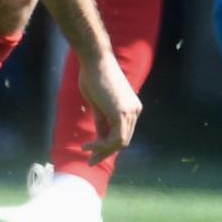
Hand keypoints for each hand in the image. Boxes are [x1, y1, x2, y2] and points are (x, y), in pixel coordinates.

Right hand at [77, 49, 141, 163]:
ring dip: (102, 151)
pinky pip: (115, 138)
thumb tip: (100, 138)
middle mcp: (135, 110)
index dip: (108, 145)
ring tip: (87, 154)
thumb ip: (102, 121)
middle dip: (105, 152)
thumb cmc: (94, 76)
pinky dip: (102, 145)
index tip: (92, 152)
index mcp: (131, 107)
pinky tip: (89, 146)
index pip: (122, 133)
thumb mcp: (98, 104)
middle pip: (123, 140)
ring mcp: (131, 111)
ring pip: (120, 142)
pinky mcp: (122, 112)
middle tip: (90, 161)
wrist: (95, 60)